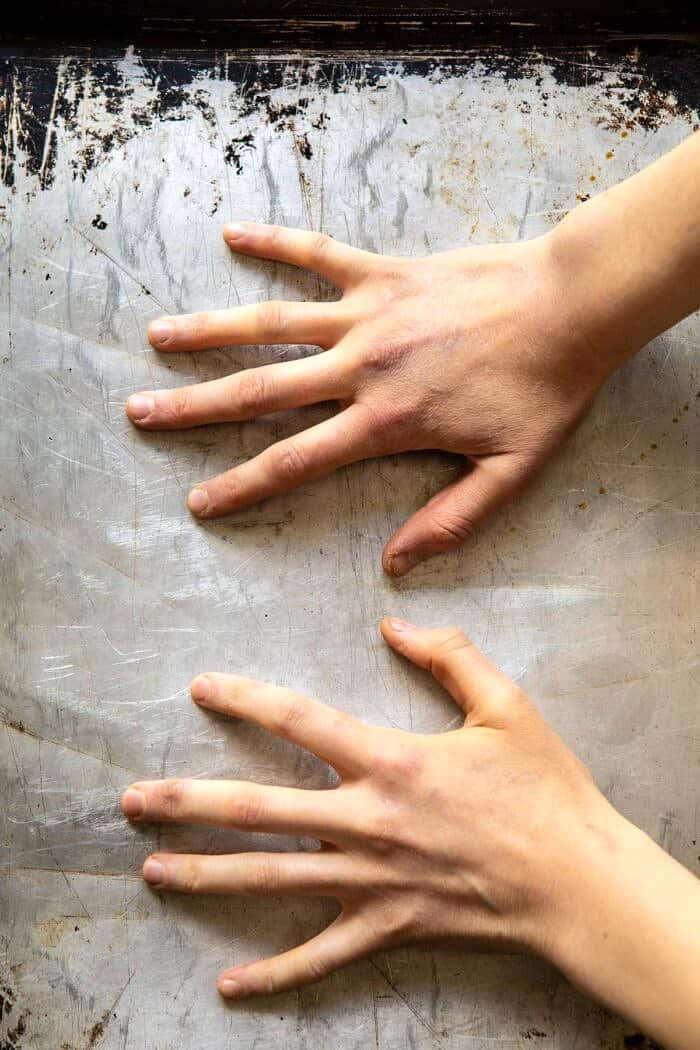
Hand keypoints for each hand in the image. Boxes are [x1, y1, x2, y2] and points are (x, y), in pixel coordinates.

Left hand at [120, 618, 617, 998]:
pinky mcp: (386, 928)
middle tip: (130, 799)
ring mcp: (371, 881)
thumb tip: (395, 621)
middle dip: (187, 802)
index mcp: (392, 760)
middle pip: (258, 809)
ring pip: (270, 880)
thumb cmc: (544, 792)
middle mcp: (367, 821)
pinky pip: (319, 957)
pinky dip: (273, 975)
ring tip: (151, 869)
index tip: (201, 687)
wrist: (577, 882)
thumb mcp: (507, 705)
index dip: (245, 697)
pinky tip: (227, 984)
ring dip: (205, 874)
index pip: (299, 719)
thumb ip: (450, 655)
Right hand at [126, 223, 611, 574]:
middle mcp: (361, 367)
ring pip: (272, 323)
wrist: (573, 306)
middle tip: (140, 414)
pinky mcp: (385, 271)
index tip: (198, 501)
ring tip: (157, 337)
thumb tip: (395, 565)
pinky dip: (275, 242)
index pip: (296, 461)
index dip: (242, 486)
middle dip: (194, 409)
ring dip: (210, 332)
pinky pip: (319, 253)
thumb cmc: (545, 389)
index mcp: (385, 422)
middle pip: (260, 391)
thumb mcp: (509, 472)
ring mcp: (368, 314)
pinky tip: (232, 234)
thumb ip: (450, 520)